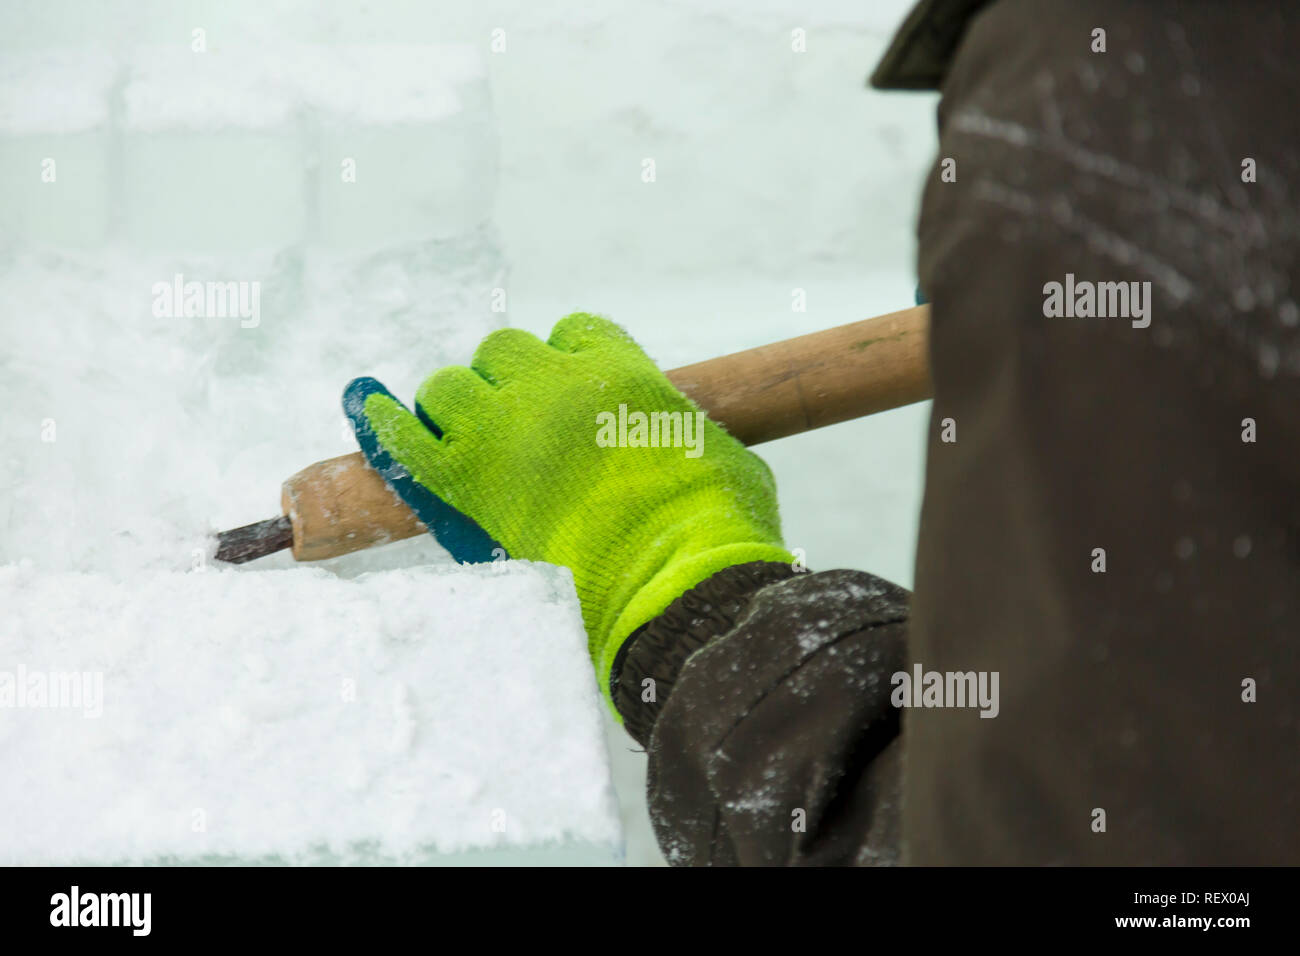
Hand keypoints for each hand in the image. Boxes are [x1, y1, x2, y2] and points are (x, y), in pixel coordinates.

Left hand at [344, 314, 791, 702]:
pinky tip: (368, 411)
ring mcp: (506, 429)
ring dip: (456, 408)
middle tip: (519, 433)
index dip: (566, 361)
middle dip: (506, 384)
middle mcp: (556, 386)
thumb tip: (682, 449)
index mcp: (620, 373)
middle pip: (503, 352)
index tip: (567, 394)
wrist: (676, 579)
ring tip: (469, 447)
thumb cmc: (716, 527)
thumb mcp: (721, 459)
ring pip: (450, 386)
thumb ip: (683, 437)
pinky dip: (383, 424)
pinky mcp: (468, 480)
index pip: (575, 331)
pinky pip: (403, 436)